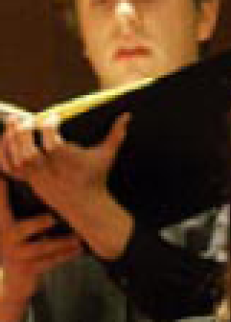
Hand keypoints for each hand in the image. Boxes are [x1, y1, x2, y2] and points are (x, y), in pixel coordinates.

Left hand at [0, 111, 133, 259]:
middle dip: (25, 128)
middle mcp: (49, 168)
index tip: (55, 116)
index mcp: (67, 160)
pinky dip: (5, 152)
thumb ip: (116, 134)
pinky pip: (9, 166)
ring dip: (13, 136)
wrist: (86, 205)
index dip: (49, 121)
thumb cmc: (96, 177)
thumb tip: (127, 116)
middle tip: (29, 118)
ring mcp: (37, 175)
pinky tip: (8, 140)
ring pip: (16, 154)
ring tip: (16, 124)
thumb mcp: (106, 155)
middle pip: (27, 144)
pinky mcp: (29, 180)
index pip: (50, 136)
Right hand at [0, 179, 81, 321]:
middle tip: (52, 218)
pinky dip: (66, 256)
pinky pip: (50, 262)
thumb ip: (23, 211)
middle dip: (37, 224)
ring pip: (42, 248)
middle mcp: (6, 239)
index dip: (1, 191)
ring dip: (62, 243)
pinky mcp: (28, 270)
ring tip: (78, 238)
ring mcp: (16, 256)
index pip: (1, 205)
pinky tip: (79, 250)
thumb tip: (46, 188)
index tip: (3, 177)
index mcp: (3, 224)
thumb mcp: (17, 229)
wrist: (13, 282)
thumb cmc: (21, 247)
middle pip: (21, 229)